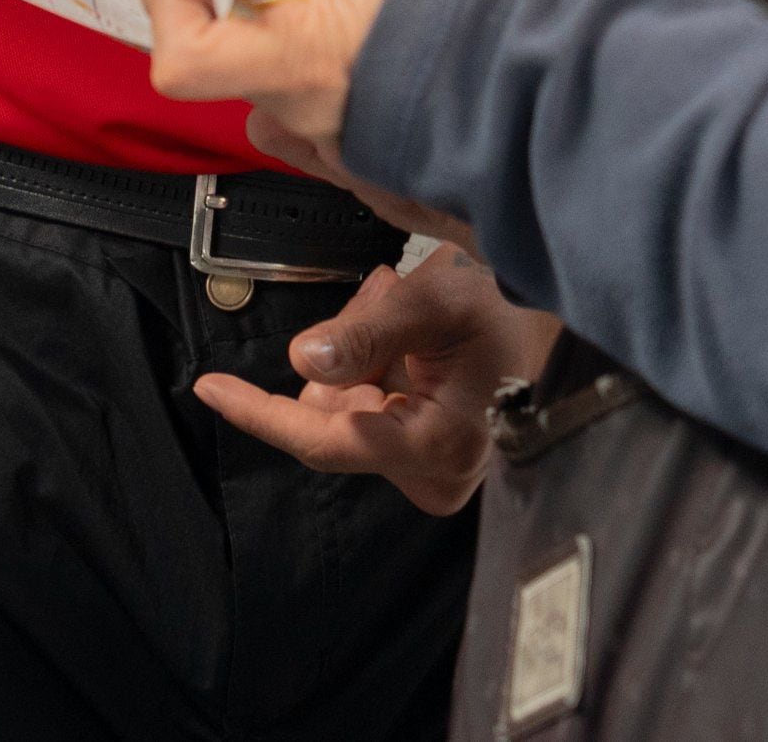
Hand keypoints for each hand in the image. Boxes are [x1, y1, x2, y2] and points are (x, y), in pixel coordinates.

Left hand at [101, 0, 443, 149]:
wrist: (554, 59)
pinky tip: (293, 5)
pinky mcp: (359, 137)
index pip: (185, 55)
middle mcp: (308, 110)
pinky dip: (279, 44)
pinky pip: (295, 89)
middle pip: (206, 56)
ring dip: (231, 16)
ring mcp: (333, 133)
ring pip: (251, 70)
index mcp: (304, 60)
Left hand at [194, 247, 563, 515]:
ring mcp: (432, 471)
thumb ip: (368, 330)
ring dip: (363, 350)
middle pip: (333, 411)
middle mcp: (432, 474)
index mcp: (436, 443)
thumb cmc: (510, 308)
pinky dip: (376, 363)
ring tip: (406, 305)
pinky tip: (409, 331)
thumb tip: (302, 362)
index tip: (209, 387)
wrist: (558, 322)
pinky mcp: (429, 460)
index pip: (323, 439)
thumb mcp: (438, 299)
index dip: (260, 413)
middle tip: (387, 294)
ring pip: (347, 404)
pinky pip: (368, 407)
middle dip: (346, 350)